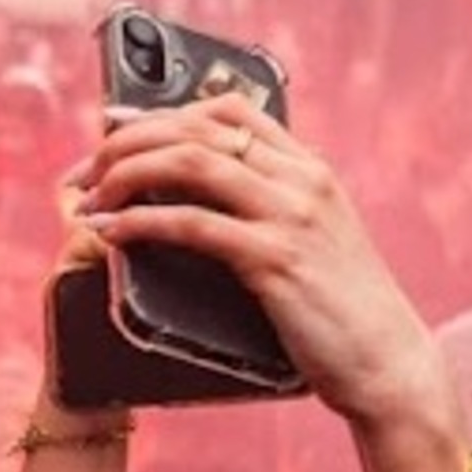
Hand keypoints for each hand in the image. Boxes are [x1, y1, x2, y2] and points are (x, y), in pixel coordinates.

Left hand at [70, 96, 453, 436]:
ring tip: (87, 202)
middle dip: (126, 144)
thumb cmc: (342, 314)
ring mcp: (290, 216)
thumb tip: (206, 204)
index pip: (228, 109)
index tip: (113, 130)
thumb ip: (272, 211)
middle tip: (82, 176)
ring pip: (190, 164)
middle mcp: (301, 180)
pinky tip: (110, 234)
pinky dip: (140, 222)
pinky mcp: (275, 259)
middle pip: (196, 129)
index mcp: (310, 168)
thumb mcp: (314, 243)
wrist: (389, 363)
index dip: (161, 113)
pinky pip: (192, 224)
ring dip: (124, 175)